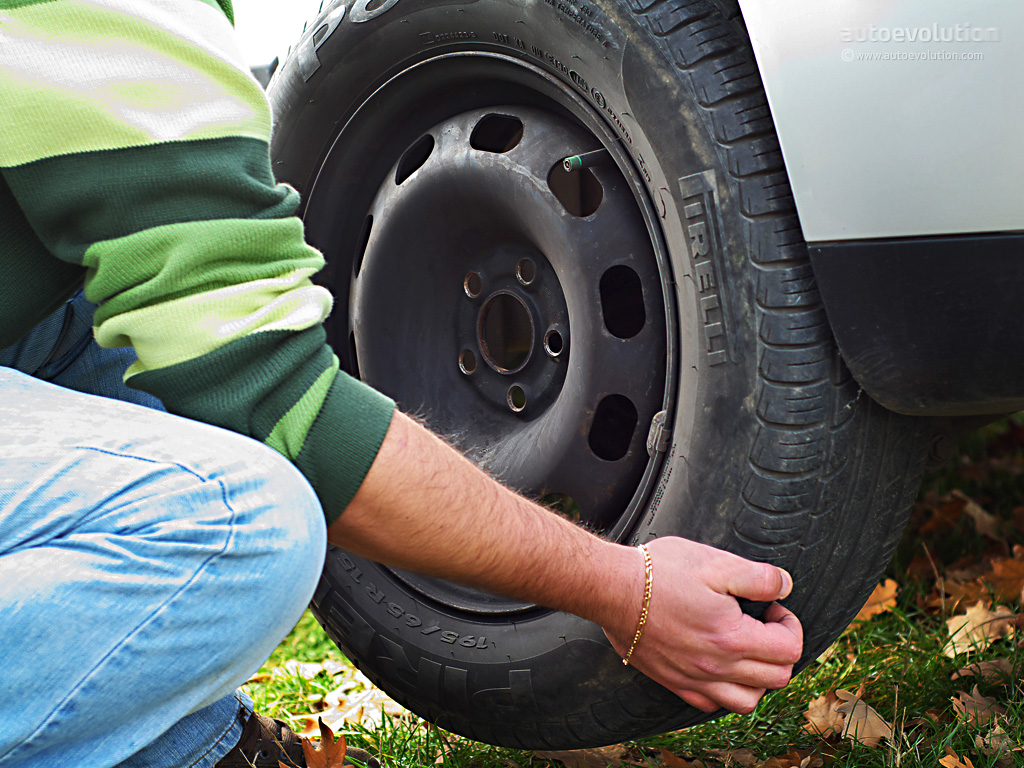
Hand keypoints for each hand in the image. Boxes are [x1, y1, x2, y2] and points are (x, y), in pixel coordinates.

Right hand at [603, 537, 802, 713]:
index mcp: (733, 638)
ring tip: (747, 650)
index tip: (772, 607)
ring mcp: (694, 678)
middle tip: (764, 624)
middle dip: (781, 650)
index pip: (788, 648)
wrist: (613, 589)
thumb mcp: (716, 563)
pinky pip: (711, 704)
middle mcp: (717, 666)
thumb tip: (784, 587)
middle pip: (776, 677)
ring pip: (747, 701)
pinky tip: (718, 667)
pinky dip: (725, 691)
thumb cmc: (660, 573)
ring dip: (758, 678)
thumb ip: (759, 578)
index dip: (789, 624)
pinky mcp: (674, 682)